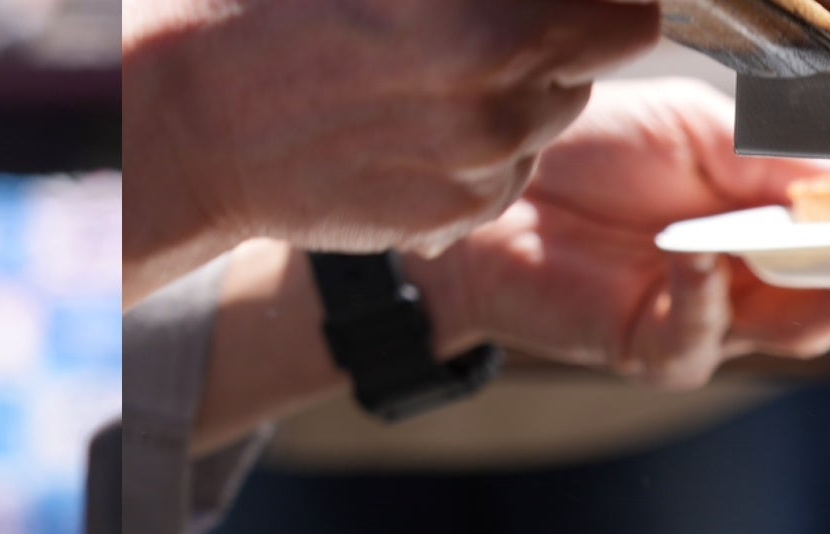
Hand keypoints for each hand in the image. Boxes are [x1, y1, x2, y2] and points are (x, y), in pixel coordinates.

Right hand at [125, 0, 663, 299]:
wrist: (195, 117)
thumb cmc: (279, 6)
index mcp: (486, 20)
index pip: (634, 14)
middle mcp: (497, 95)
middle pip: (601, 57)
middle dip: (561, 30)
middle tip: (480, 16)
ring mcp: (481, 165)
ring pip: (555, 116)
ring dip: (522, 86)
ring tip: (435, 65)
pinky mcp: (456, 217)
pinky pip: (511, 171)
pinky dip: (482, 144)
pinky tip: (411, 116)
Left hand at [420, 80, 829, 383]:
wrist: (500, 189)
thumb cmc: (602, 152)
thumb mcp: (705, 129)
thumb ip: (779, 156)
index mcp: (791, 220)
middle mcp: (764, 278)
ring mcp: (712, 318)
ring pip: (793, 333)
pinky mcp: (648, 345)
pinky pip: (692, 340)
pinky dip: (703, 301)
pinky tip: (703, 259)